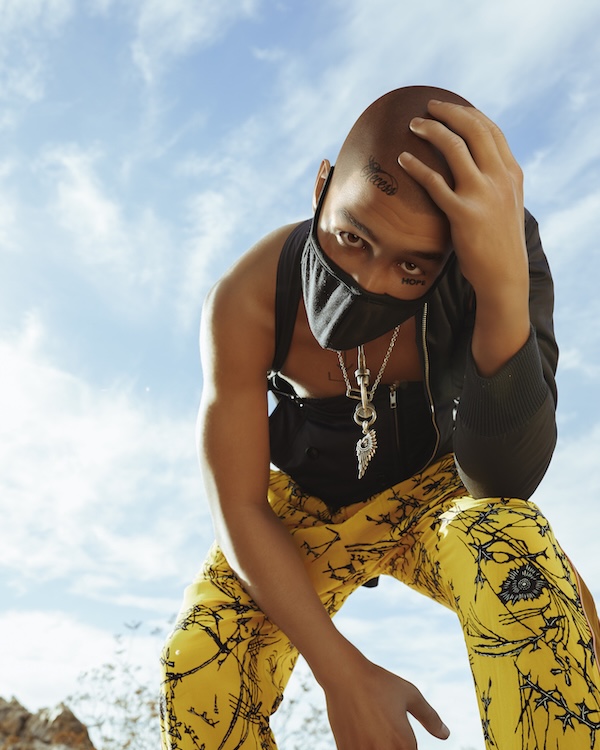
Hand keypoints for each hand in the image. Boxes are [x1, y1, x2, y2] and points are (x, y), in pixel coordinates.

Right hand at [321, 657, 448, 748]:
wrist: (345, 675)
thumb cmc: (379, 683)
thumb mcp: (410, 695)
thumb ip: (430, 718)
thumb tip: (445, 734)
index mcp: (404, 745)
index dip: (407, 744)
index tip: (397, 729)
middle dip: (392, 745)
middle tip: (383, 726)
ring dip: (377, 746)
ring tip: (373, 727)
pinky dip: (363, 746)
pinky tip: (361, 730)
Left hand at [398, 100, 527, 301]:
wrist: (504, 275)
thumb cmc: (499, 242)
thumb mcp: (507, 206)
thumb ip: (495, 183)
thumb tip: (476, 167)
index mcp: (512, 174)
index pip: (492, 131)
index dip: (469, 114)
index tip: (450, 108)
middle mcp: (500, 178)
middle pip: (474, 130)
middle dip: (449, 113)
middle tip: (428, 107)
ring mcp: (483, 195)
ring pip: (455, 148)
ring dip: (431, 130)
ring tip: (412, 125)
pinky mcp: (463, 214)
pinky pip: (435, 182)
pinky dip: (417, 166)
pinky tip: (403, 159)